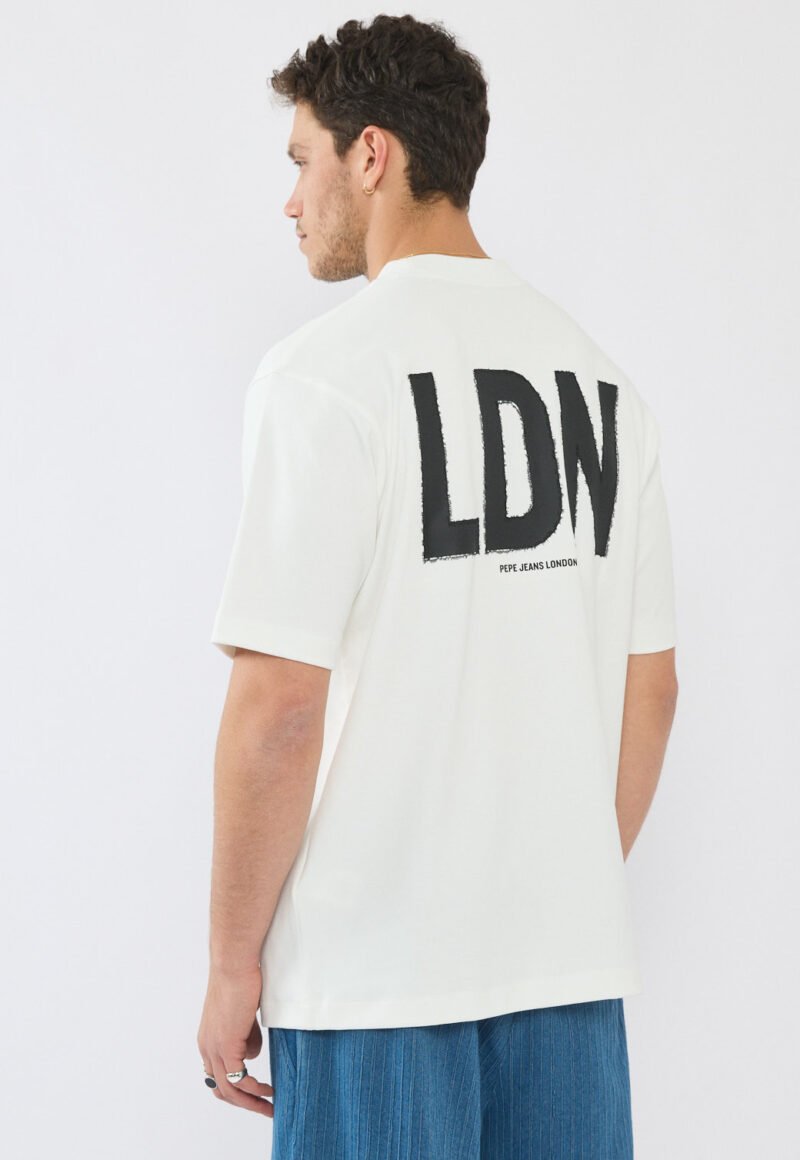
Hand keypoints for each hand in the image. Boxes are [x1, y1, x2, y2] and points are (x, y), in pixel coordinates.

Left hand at [197, 964, 274, 1116]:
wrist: (234, 964)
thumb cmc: (241, 980)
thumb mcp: (243, 1015)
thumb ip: (246, 1036)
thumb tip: (251, 1055)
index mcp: (208, 1040)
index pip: (217, 1076)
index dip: (234, 1089)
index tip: (254, 1095)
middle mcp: (207, 1047)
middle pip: (222, 1089)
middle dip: (244, 1104)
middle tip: (264, 1110)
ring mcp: (215, 1048)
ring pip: (230, 1089)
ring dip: (251, 1102)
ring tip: (270, 1106)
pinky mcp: (227, 1045)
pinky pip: (240, 1078)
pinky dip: (255, 1089)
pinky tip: (268, 1090)